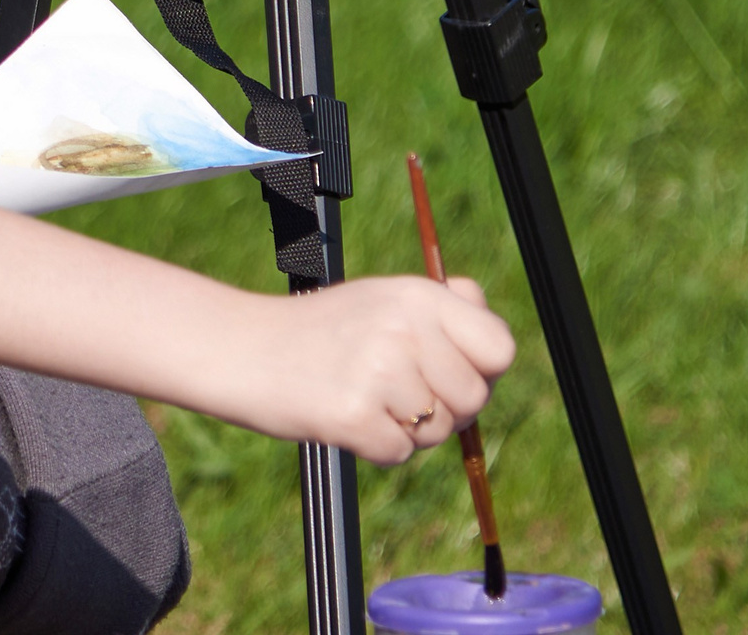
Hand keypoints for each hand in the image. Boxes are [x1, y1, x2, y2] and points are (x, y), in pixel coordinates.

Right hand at [247, 274, 514, 464]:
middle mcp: (403, 327)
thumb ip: (439, 304)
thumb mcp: (382, 296)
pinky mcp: (356, 414)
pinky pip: (400, 453)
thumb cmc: (322, 330)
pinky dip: (376, 446)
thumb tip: (481, 305)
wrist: (247, 349)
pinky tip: (347, 414)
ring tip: (364, 394)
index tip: (450, 370)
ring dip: (408, 427)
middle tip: (395, 388)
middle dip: (445, 407)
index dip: (483, 369)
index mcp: (416, 294)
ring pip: (439, 430)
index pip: (499, 347)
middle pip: (475, 397)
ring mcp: (380, 370)